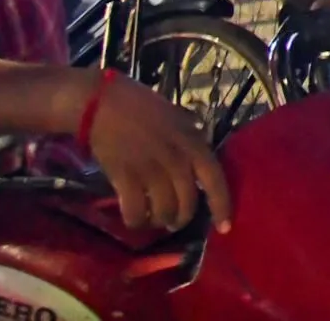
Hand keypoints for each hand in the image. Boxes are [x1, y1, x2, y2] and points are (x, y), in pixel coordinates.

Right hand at [82, 72, 232, 231]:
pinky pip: (136, 210)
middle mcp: (176, 158)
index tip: (225, 227)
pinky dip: (136, 220)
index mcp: (193, 142)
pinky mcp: (125, 176)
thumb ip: (192, 139)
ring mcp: (151, 168)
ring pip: (164, 210)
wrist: (103, 103)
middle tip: (174, 222)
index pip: (215, 179)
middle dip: (182, 218)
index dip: (221, 205)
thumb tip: (201, 159)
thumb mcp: (179, 118)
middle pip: (187, 201)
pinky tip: (135, 220)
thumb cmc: (142, 106)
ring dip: (160, 221)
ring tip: (155, 220)